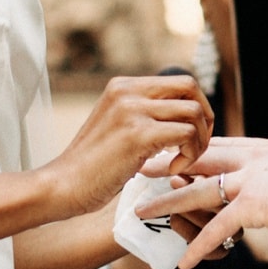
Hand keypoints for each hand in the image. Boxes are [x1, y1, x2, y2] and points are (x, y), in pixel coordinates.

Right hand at [45, 76, 211, 217]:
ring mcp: (132, 110)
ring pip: (193, 113)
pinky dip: (189, 155)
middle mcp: (127, 90)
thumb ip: (143, 114)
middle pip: (191, 87)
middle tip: (197, 147)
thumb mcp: (117, 127)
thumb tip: (182, 114)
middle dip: (205, 118)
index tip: (192, 136)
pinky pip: (186, 134)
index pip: (179, 82)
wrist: (62, 186)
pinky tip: (173, 169)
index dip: (196, 107)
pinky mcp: (138, 134)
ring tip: (182, 162)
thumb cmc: (92, 167)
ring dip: (199, 141)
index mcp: (122, 86)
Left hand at [136, 137, 267, 268]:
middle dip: (165, 162)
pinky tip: (185, 262)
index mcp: (264, 147)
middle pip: (198, 158)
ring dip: (166, 202)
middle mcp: (253, 158)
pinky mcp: (257, 204)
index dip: (191, 149)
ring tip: (139, 212)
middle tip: (138, 166)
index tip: (169, 149)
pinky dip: (200, 245)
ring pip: (197, 190)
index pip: (219, 144)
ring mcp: (252, 179)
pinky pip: (220, 228)